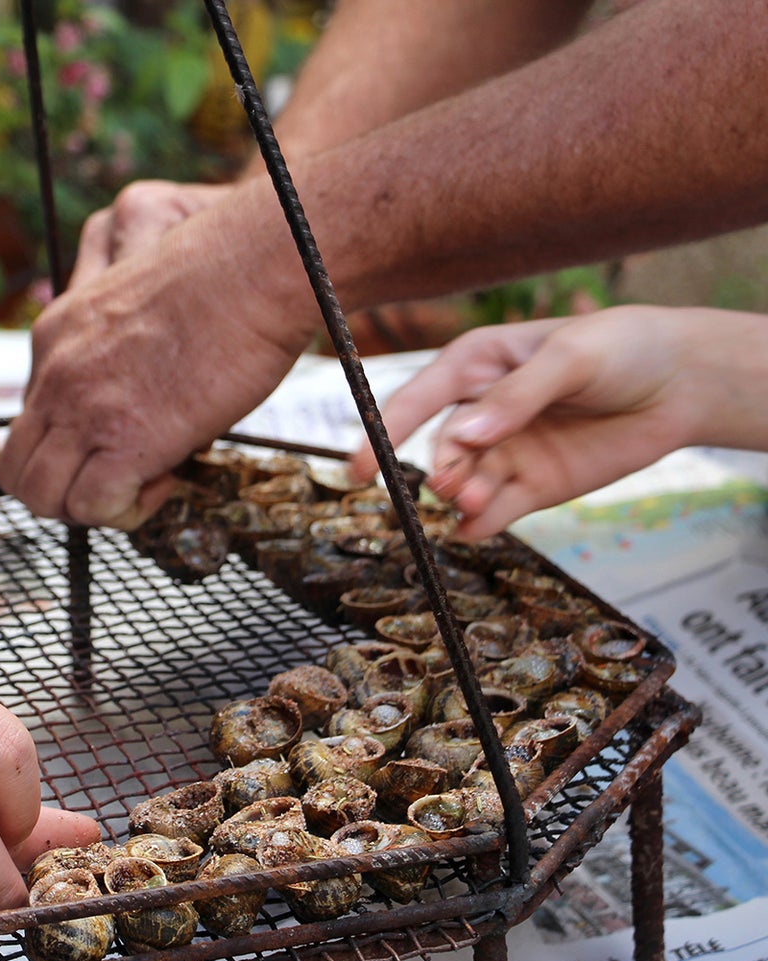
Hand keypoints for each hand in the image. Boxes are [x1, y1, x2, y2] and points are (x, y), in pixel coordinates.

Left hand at [0, 178, 316, 527]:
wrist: (250, 270)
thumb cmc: (218, 280)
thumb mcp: (136, 306)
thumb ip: (112, 350)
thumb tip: (133, 396)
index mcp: (54, 338)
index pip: (29, 421)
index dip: (68, 448)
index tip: (113, 442)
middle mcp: (55, 375)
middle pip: (16, 469)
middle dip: (61, 491)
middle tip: (115, 482)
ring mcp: (83, 410)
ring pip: (40, 497)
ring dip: (88, 508)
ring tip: (141, 484)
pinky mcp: (123, 440)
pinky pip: (93, 508)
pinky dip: (125, 511)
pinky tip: (164, 480)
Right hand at [348, 306, 745, 537]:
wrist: (685, 381)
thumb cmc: (624, 348)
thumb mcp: (570, 358)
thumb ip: (517, 397)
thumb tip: (466, 436)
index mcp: (475, 365)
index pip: (415, 401)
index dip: (381, 432)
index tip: (359, 468)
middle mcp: (481, 413)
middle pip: (441, 449)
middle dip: (441, 468)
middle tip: (453, 484)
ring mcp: (506, 451)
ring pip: (464, 483)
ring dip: (461, 496)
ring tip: (471, 502)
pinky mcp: (533, 485)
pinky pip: (495, 511)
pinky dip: (480, 523)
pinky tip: (474, 527)